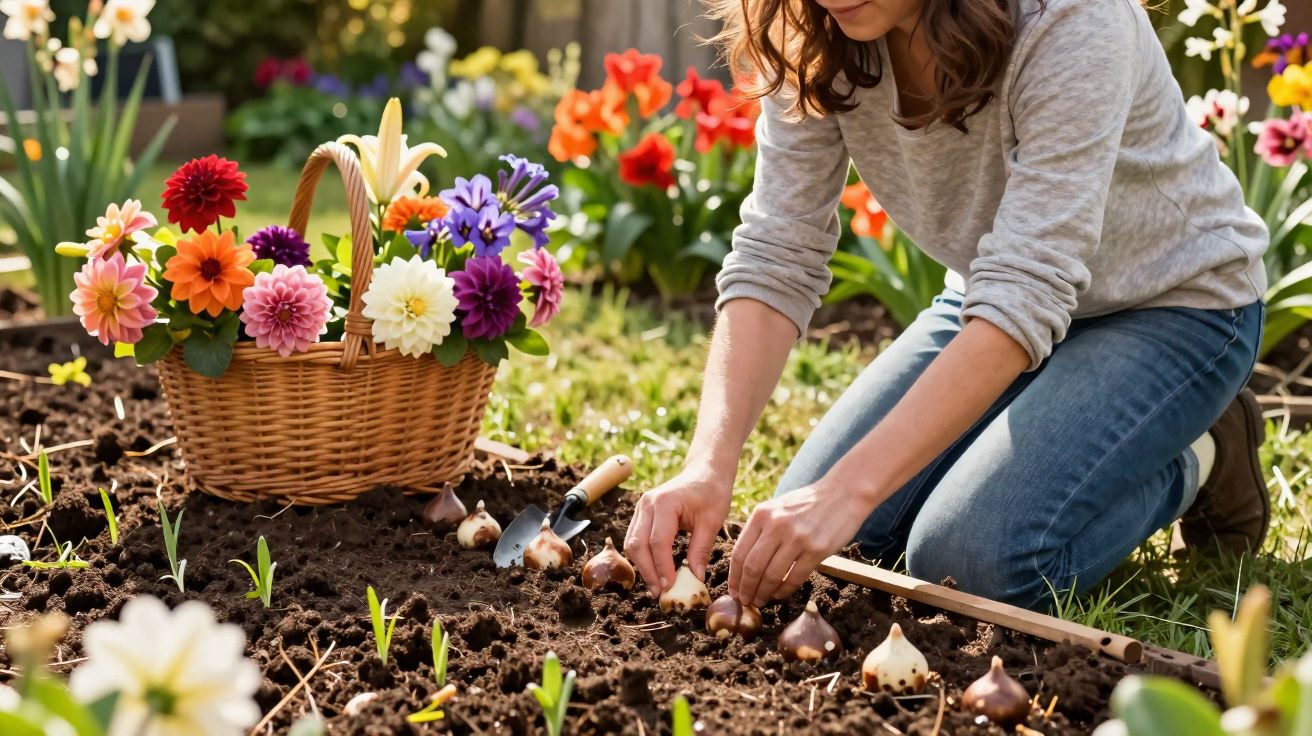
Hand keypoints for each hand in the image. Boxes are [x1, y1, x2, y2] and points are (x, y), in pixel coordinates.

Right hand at [624, 467, 732, 594]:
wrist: (705, 472)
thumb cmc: (712, 493)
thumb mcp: (712, 522)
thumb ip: (701, 550)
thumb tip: (696, 579)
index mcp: (665, 502)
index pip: (658, 542)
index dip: (662, 567)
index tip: (670, 587)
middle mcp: (647, 504)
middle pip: (638, 544)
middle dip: (648, 571)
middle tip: (660, 593)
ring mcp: (641, 508)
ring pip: (632, 544)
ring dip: (642, 567)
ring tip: (657, 587)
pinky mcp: (641, 514)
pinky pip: (635, 539)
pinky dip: (642, 557)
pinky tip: (655, 572)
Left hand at [728, 479, 874, 606]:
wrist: (842, 494)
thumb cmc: (807, 504)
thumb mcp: (777, 508)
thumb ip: (760, 530)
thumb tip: (743, 564)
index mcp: (761, 514)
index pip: (740, 552)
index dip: (734, 576)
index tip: (732, 590)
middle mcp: (776, 525)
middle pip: (752, 567)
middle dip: (746, 589)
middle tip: (744, 601)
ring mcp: (797, 538)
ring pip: (772, 575)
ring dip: (763, 593)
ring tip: (760, 601)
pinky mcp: (816, 550)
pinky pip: (794, 578)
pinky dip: (784, 591)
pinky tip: (779, 594)